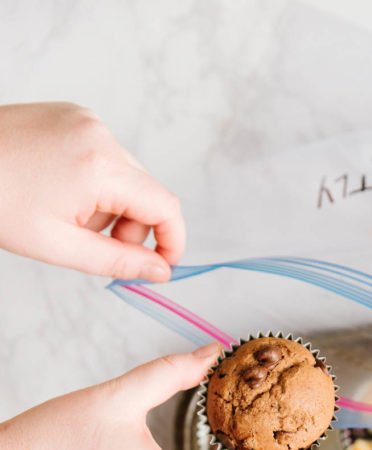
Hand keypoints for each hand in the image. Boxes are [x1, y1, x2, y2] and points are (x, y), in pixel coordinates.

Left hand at [0, 102, 184, 280]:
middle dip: (132, 227)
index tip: (163, 266)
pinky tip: (60, 191)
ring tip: (67, 216)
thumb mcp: (58, 245)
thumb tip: (160, 271)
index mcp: (100, 166)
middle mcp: (100, 134)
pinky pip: (104, 156)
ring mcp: (86, 120)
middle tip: (94, 246)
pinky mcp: (73, 115)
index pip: (165, 207)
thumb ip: (118, 261)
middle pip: (147, 192)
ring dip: (110, 205)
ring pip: (125, 176)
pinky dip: (94, 182)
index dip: (172, 241)